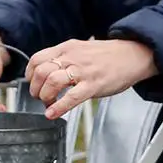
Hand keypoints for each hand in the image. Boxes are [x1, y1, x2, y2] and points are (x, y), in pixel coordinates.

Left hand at [24, 38, 157, 119]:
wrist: (132, 55)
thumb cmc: (106, 56)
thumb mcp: (80, 49)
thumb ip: (63, 58)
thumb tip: (46, 73)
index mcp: (66, 48)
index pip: (37, 59)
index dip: (30, 74)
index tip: (32, 83)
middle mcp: (72, 57)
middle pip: (40, 72)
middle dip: (35, 88)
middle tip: (39, 97)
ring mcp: (83, 71)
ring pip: (52, 82)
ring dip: (45, 97)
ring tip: (48, 104)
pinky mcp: (93, 85)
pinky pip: (72, 97)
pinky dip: (58, 107)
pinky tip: (52, 114)